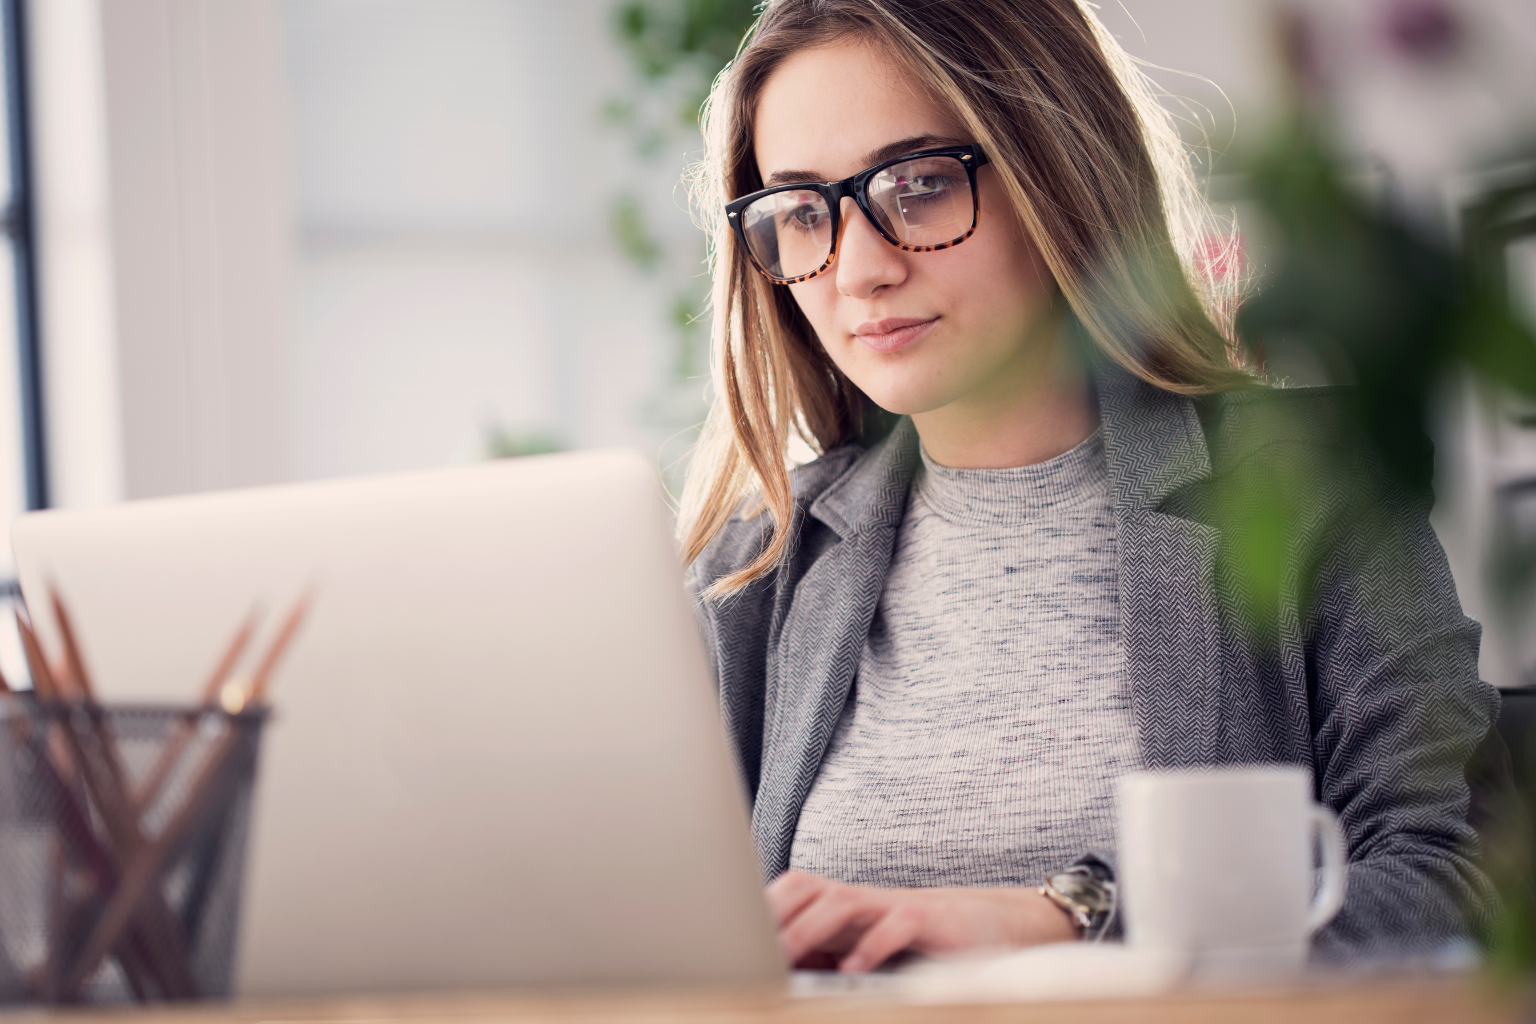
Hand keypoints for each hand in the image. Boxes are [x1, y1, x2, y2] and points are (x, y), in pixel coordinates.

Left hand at [765, 870, 1078, 973]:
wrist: (989, 924)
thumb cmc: (916, 938)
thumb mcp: (864, 946)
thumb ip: (826, 953)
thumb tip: (780, 971)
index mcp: (842, 904)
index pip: (792, 889)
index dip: (762, 906)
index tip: (731, 934)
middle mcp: (863, 899)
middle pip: (807, 888)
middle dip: (776, 915)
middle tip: (750, 949)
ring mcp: (895, 905)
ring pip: (843, 901)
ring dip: (811, 928)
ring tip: (787, 957)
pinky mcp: (929, 921)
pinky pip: (898, 924)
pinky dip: (874, 945)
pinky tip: (855, 969)